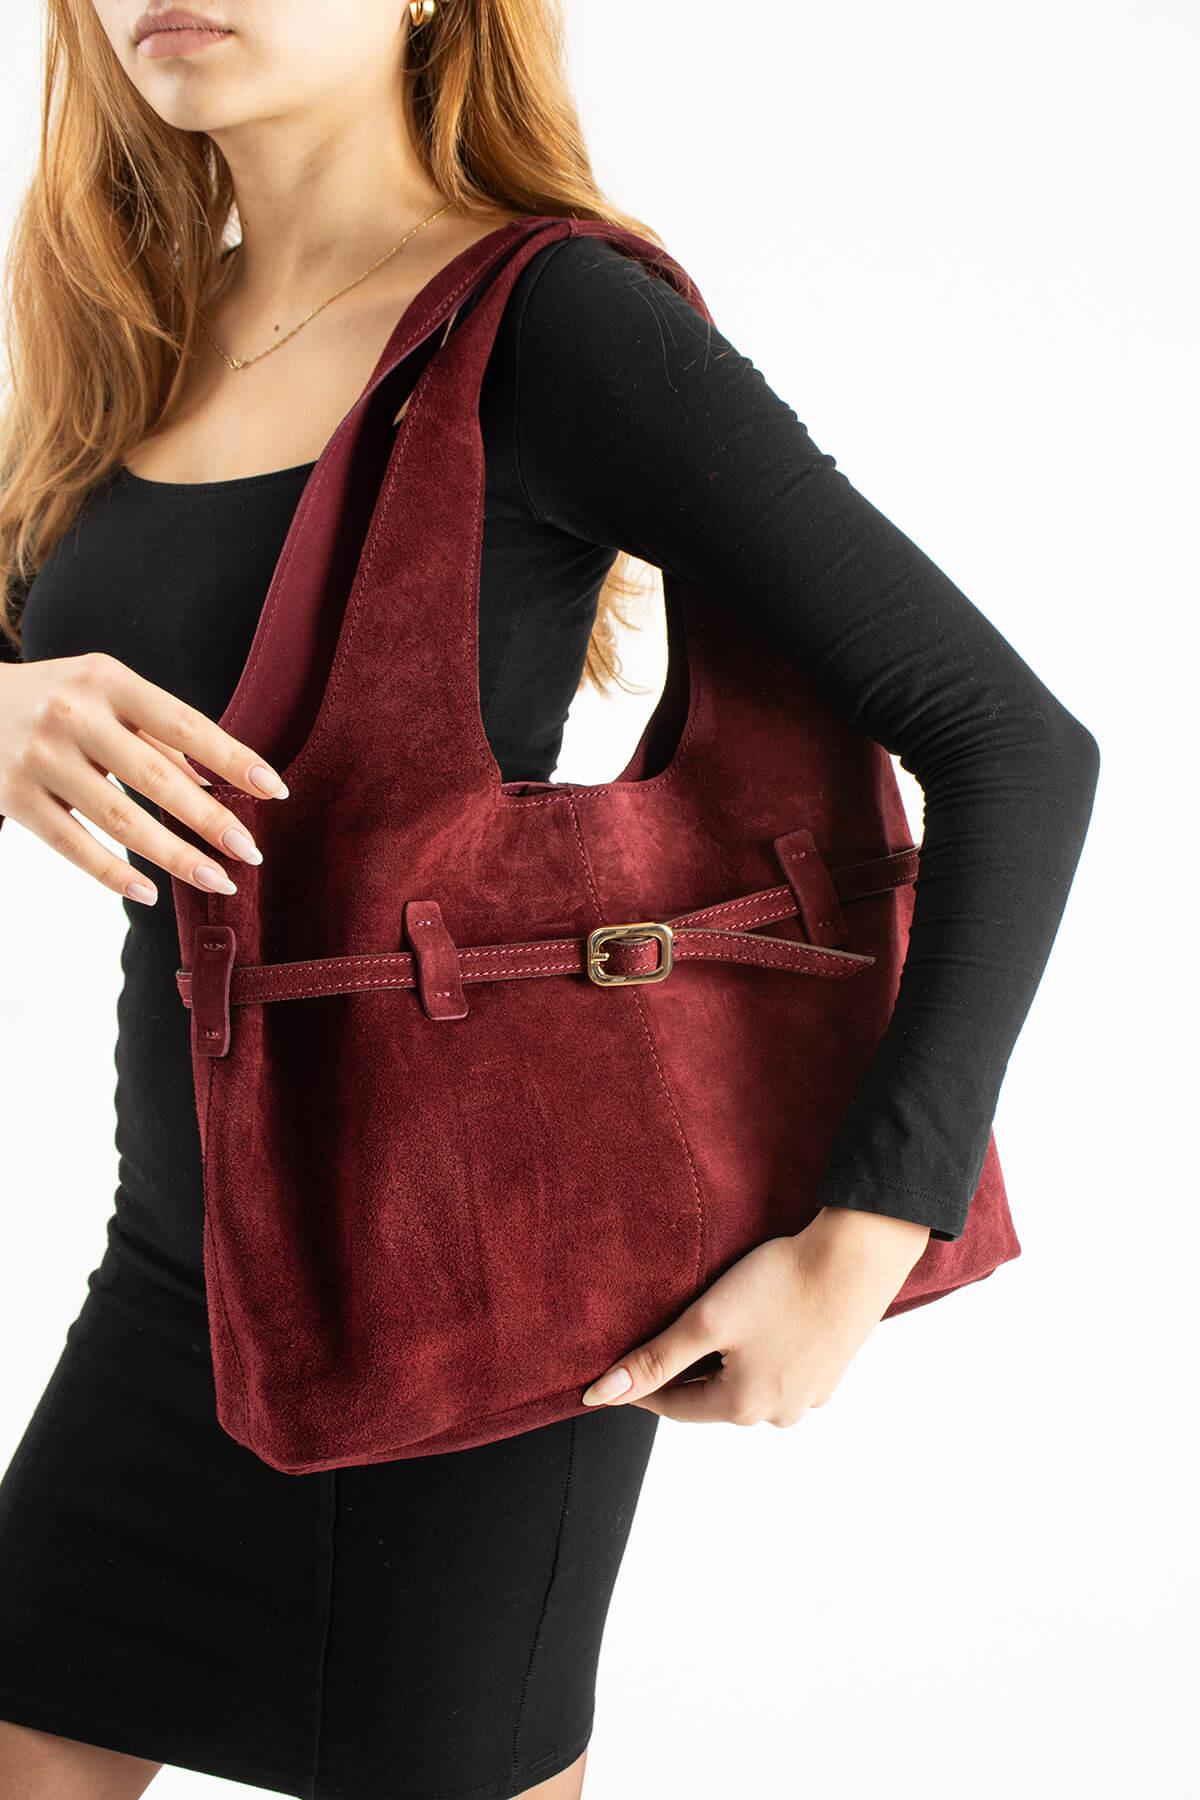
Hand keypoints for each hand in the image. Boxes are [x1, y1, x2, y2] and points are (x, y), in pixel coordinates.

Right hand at [0, 651, 289, 905]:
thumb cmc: (56, 700)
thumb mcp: (105, 696)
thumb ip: (159, 736)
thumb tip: (218, 783)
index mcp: (107, 680)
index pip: (185, 724)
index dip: (234, 759)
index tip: (276, 791)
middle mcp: (72, 714)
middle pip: (155, 777)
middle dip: (210, 819)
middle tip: (251, 853)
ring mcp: (39, 758)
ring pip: (118, 819)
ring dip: (175, 856)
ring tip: (217, 881)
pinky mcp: (13, 797)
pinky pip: (72, 845)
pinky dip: (112, 873)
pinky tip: (151, 892)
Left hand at [579, 1205, 931, 1424]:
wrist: (855, 1256)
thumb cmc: (782, 1284)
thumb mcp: (706, 1320)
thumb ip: (653, 1360)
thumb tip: (601, 1394)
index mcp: (743, 1406)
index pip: (674, 1405)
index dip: (644, 1385)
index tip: (622, 1369)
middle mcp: (778, 1413)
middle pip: (712, 1396)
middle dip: (688, 1371)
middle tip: (670, 1336)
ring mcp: (810, 1395)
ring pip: (749, 1384)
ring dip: (728, 1363)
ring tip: (718, 1325)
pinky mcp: (831, 1371)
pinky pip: (781, 1369)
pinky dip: (763, 1352)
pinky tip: (764, 1320)